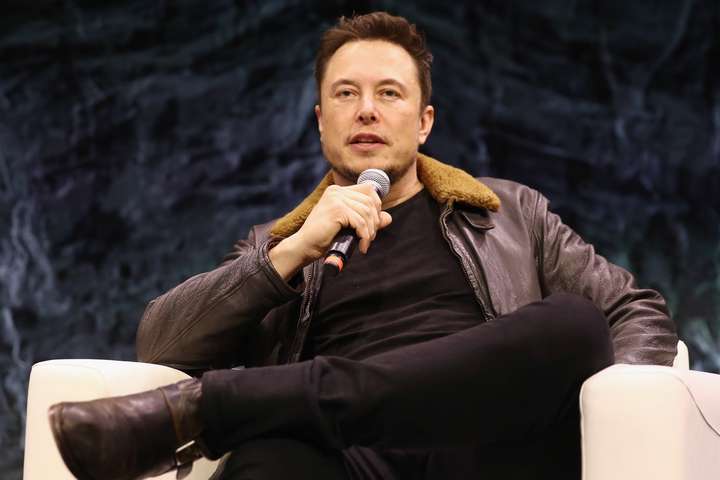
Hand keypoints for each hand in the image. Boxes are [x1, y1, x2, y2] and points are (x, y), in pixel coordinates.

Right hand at [269, 183, 392, 279]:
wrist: (304, 246)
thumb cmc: (324, 237)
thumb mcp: (349, 226)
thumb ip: (367, 220)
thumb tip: (388, 218)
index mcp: (338, 191)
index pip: (368, 190)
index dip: (377, 206)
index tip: (373, 224)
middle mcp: (336, 191)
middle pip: (370, 201)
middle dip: (375, 221)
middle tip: (369, 237)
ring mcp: (336, 199)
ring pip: (367, 212)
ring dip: (370, 231)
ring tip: (365, 242)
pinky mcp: (337, 210)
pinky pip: (361, 222)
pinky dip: (364, 236)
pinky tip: (362, 246)